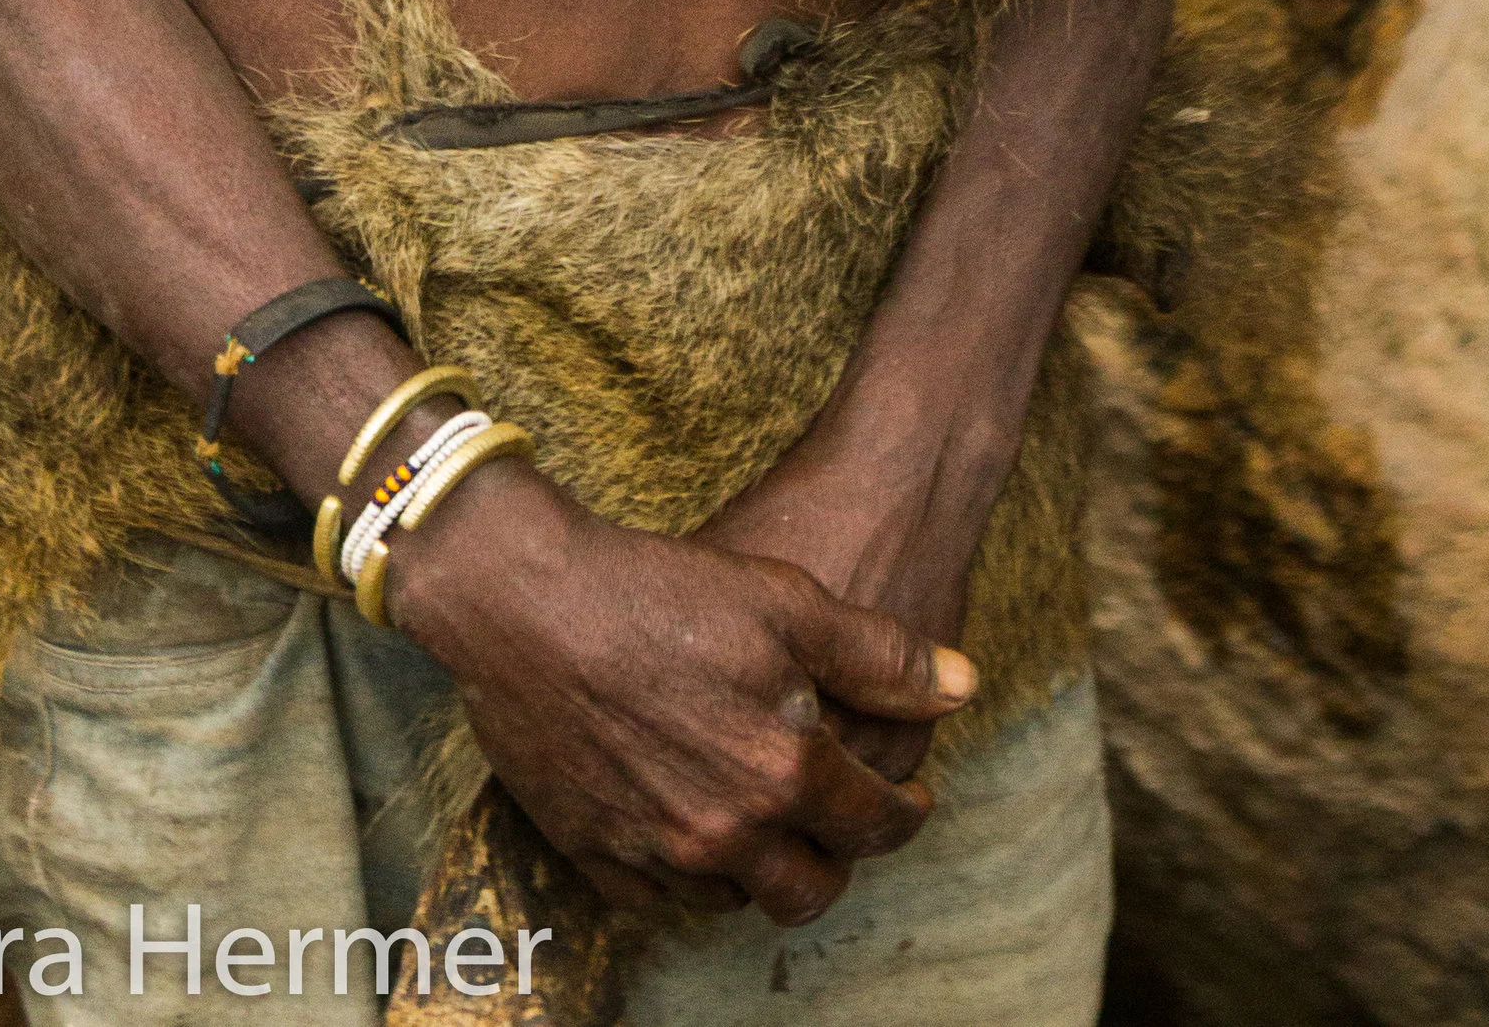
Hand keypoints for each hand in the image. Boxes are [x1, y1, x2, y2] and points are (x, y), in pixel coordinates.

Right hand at [384, 462, 975, 923]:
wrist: (525, 599)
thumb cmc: (657, 589)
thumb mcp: (786, 599)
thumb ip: (881, 654)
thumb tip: (963, 684)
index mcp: (781, 771)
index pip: (873, 825)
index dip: (904, 813)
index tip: (906, 797)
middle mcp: (723, 830)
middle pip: (807, 889)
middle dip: (837, 860)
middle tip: (840, 820)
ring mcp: (653, 850)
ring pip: (733, 898)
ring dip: (762, 867)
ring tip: (766, 816)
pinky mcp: (592, 852)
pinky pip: (658, 898)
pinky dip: (687, 872)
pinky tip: (691, 821)